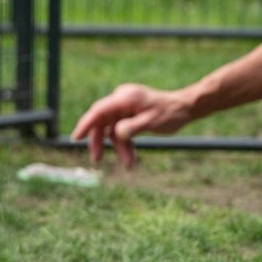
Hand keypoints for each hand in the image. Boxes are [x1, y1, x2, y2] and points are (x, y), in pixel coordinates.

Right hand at [71, 83, 196, 167]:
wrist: (185, 108)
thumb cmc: (171, 113)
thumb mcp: (153, 122)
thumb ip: (133, 127)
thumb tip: (116, 133)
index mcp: (125, 98)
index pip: (99, 110)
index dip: (86, 124)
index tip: (76, 138)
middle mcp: (121, 100)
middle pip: (100, 121)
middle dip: (98, 141)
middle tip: (97, 159)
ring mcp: (123, 107)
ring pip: (110, 129)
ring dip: (117, 147)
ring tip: (129, 164)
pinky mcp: (127, 114)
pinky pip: (119, 130)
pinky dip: (124, 144)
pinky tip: (130, 157)